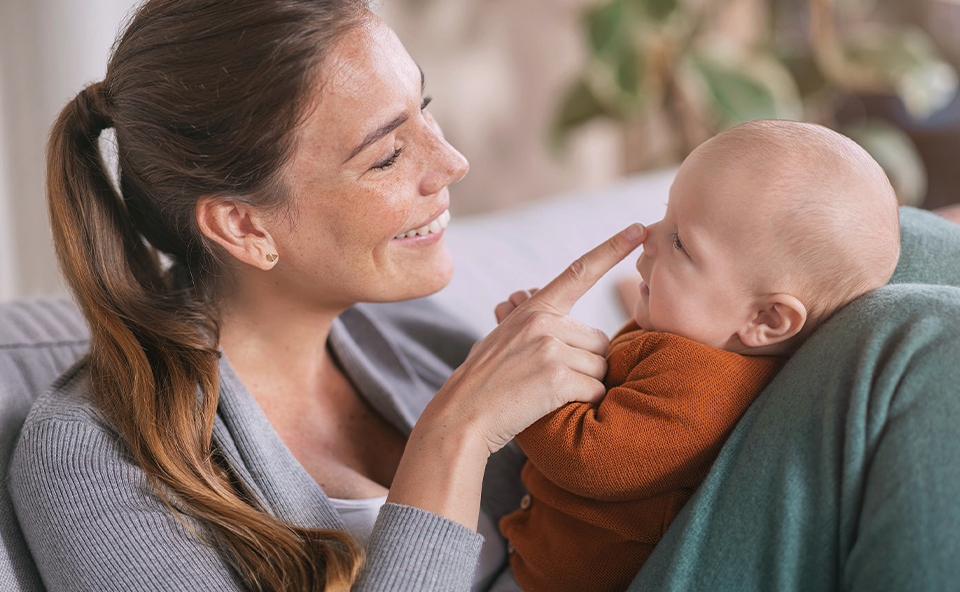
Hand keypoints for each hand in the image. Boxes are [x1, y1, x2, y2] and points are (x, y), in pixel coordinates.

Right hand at [388, 223, 645, 528]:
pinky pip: (596, 390)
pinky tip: (555, 405)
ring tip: (548, 391)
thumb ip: (535, 320)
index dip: (613, 248)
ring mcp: (551, 349)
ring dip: (585, 384)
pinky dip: (584, 403)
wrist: (461, 415)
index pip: (579, 271)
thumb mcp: (504, 335)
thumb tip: (542, 295)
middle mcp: (544, 322)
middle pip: (600, 341)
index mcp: (534, 308)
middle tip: (551, 377)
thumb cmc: (485, 380)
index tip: (640, 229)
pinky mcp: (557, 379)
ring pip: (601, 367)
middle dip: (587, 362)